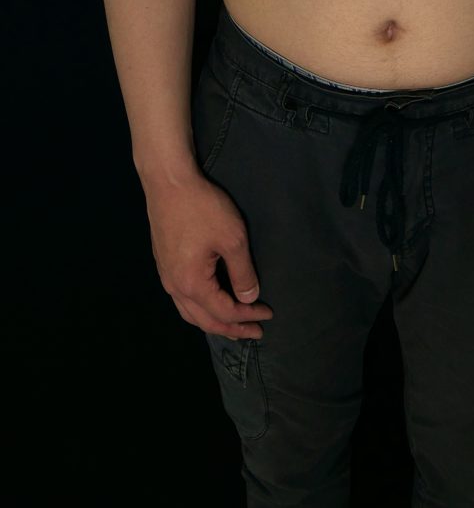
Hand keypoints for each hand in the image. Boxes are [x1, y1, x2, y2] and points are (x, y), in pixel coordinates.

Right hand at [144, 170, 273, 340]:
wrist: (168, 183)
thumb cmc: (203, 208)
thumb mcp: (232, 238)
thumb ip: (243, 272)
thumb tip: (249, 298)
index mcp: (192, 284)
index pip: (224, 312)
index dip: (248, 317)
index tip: (268, 315)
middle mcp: (175, 287)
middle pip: (204, 320)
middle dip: (231, 328)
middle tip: (254, 332)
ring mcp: (166, 276)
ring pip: (189, 312)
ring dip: (212, 322)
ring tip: (233, 325)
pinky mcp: (163, 263)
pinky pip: (182, 299)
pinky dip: (199, 308)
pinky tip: (209, 302)